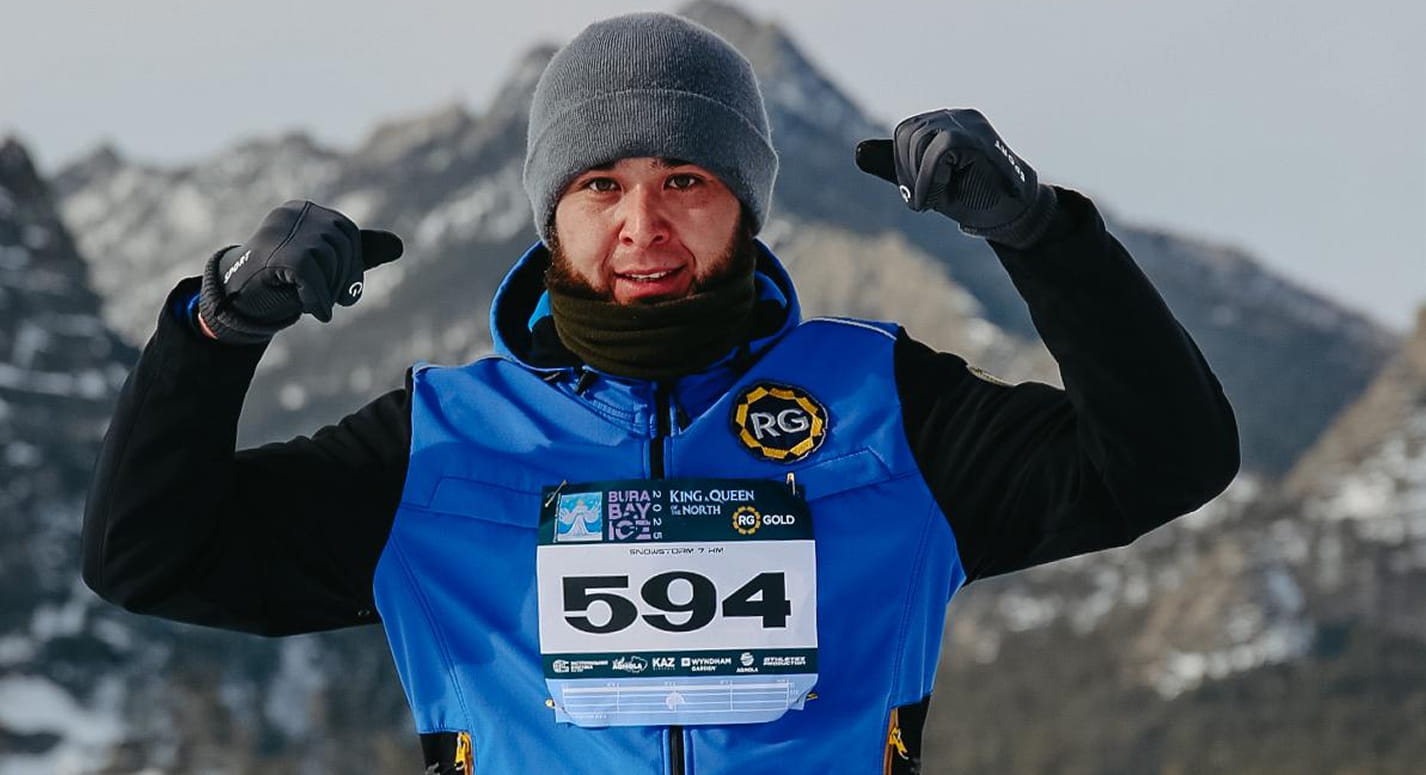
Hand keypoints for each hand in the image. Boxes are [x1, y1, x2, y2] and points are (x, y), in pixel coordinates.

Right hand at [198, 200, 402, 343]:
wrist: (236, 303)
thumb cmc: (283, 284)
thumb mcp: (326, 267)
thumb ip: (358, 254)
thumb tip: (398, 245)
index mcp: (304, 211)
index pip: (346, 232)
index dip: (352, 264)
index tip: (346, 289)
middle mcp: (291, 213)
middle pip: (339, 243)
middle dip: (344, 277)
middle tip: (334, 300)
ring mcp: (279, 231)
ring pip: (326, 258)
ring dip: (328, 290)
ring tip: (315, 302)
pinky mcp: (272, 252)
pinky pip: (310, 274)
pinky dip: (318, 298)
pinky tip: (315, 311)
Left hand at [855, 108, 1056, 248]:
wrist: (1012, 214)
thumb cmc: (971, 198)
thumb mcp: (923, 182)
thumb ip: (894, 166)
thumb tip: (857, 150)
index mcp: (943, 123)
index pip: (906, 133)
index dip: (902, 166)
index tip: (918, 194)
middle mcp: (957, 116)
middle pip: (909, 133)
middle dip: (908, 174)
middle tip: (928, 200)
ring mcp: (970, 122)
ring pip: (921, 140)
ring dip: (921, 179)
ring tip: (941, 198)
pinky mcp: (978, 135)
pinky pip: (940, 149)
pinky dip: (929, 180)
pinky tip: (938, 200)